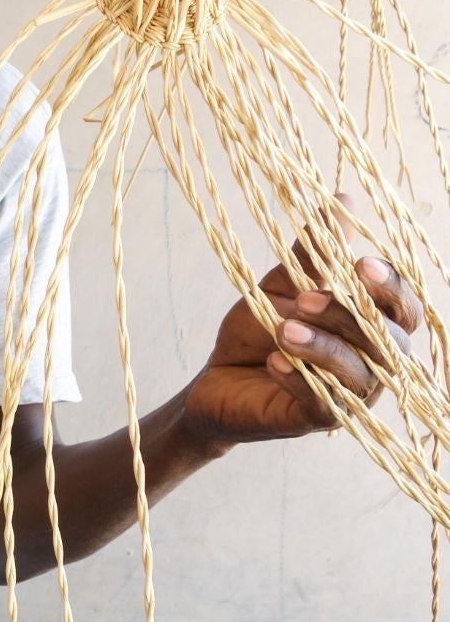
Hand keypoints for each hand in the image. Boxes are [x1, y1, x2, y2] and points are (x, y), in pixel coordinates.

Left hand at [182, 217, 421, 449]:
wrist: (217, 374)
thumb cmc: (261, 328)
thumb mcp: (284, 285)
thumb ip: (315, 252)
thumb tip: (343, 201)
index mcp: (373, 327)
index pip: (405, 309)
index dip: (391, 288)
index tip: (358, 264)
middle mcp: (373, 364)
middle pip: (390, 343)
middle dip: (350, 316)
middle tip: (304, 297)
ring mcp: (350, 396)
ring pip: (360, 375)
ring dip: (323, 348)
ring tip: (282, 328)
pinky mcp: (318, 420)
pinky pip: (325, 405)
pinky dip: (302, 380)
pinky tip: (276, 361)